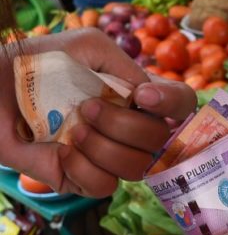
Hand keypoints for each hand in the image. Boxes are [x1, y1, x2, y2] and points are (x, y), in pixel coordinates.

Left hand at [0, 28, 195, 197]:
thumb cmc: (39, 63)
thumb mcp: (87, 47)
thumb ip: (126, 66)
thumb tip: (148, 98)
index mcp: (138, 98)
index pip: (182, 105)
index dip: (174, 105)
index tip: (142, 98)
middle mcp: (131, 130)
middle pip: (160, 141)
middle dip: (123, 125)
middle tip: (87, 108)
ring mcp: (110, 157)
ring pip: (136, 167)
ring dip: (103, 147)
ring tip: (73, 130)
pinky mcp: (85, 180)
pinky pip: (105, 187)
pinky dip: (82, 168)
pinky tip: (62, 151)